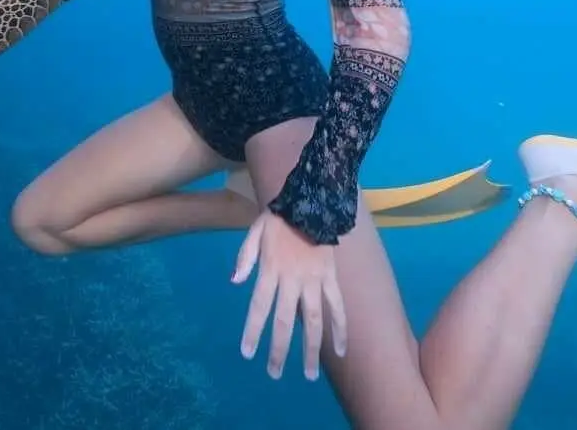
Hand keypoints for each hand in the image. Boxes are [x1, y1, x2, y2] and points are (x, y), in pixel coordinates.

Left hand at [232, 209, 346, 380]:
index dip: (253, 330)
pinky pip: (337, 307)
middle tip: (273, 374)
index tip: (247, 353)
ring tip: (308, 374)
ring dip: (311, 350)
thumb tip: (235, 282)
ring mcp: (314, 281)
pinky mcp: (331, 279)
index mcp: (271, 270)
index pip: (259, 306)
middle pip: (284, 321)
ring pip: (313, 321)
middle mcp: (292, 280)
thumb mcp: (254, 231)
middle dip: (279, 350)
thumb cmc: (279, 219)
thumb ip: (244, 257)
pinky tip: (341, 350)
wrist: (311, 201)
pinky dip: (340, 329)